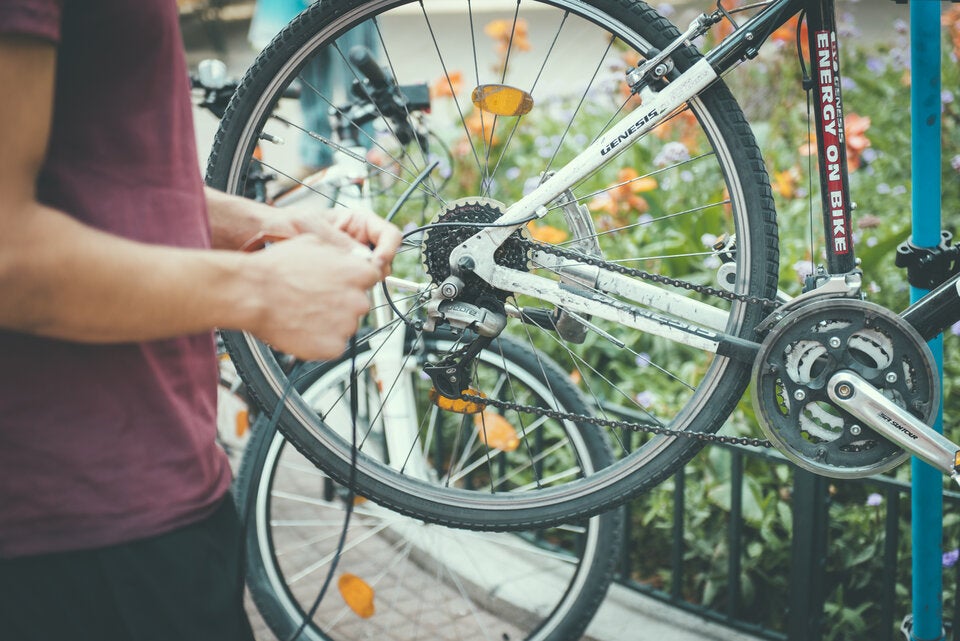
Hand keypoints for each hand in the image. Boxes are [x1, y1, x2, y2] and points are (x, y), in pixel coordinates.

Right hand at [244, 230, 381, 359]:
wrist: (253, 293)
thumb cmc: (278, 267)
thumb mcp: (315, 243)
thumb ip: (341, 254)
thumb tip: (351, 258)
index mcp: (359, 273)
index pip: (370, 279)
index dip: (353, 281)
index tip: (339, 284)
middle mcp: (358, 301)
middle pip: (358, 304)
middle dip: (342, 303)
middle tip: (316, 300)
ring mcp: (347, 326)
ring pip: (345, 325)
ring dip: (330, 322)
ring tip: (304, 313)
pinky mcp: (333, 348)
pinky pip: (333, 346)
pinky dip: (320, 341)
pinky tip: (302, 329)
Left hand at [261, 205, 401, 277]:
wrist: (264, 237)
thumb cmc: (286, 223)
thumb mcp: (314, 228)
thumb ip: (341, 243)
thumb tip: (366, 260)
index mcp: (358, 223)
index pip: (390, 236)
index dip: (388, 250)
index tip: (376, 263)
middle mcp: (359, 242)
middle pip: (384, 260)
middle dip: (375, 271)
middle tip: (359, 279)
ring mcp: (351, 261)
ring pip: (371, 277)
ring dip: (360, 282)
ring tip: (339, 283)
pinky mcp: (341, 278)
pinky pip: (354, 288)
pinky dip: (348, 291)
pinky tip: (332, 290)